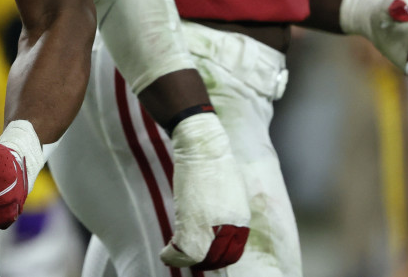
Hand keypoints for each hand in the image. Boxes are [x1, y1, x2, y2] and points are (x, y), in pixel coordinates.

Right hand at [160, 112, 249, 270]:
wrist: (203, 147)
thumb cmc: (216, 164)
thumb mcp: (233, 192)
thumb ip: (229, 213)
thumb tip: (220, 224)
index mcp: (241, 221)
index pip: (233, 253)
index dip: (218, 257)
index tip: (205, 254)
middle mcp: (230, 228)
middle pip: (217, 258)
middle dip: (202, 261)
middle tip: (187, 255)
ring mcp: (212, 225)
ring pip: (199, 258)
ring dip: (184, 260)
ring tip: (174, 256)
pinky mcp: (191, 220)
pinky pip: (182, 250)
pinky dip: (172, 255)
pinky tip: (166, 252)